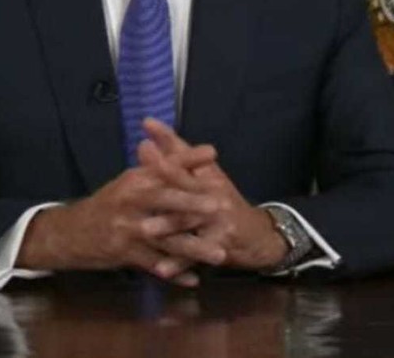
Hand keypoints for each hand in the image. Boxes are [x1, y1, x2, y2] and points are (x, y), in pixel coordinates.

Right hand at [17, 139, 224, 285]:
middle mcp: (131, 201)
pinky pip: (155, 264)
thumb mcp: (128, 183)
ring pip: (166, 239)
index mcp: (134, 180)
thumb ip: (153, 170)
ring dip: (194, 248)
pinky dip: (175, 273)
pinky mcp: (124, 253)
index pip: (164, 166)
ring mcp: (127, 229)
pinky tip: (194, 280)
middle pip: (166, 200)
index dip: (188, 159)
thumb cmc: (108, 204)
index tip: (213, 153)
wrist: (71, 232)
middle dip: (194, 204)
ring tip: (220, 254)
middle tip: (221, 206)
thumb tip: (174, 149)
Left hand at [140, 119, 287, 271]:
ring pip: (189, 223)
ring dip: (167, 227)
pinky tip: (161, 270)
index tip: (142, 147)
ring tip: (145, 230)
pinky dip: (178, 263)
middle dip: (162, 187)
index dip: (163, 155)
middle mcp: (213, 196)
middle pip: (186, 189)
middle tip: (135, 187)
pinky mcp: (221, 246)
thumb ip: (176, 149)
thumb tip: (148, 123)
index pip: (184, 162)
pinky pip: (195, 255)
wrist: (259, 235)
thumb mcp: (205, 173)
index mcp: (207, 176)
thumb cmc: (225, 202)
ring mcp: (218, 222)